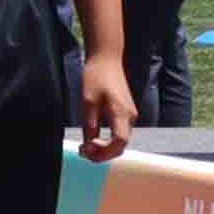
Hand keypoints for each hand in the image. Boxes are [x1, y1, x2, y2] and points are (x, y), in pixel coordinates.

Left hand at [74, 46, 134, 162]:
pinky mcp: (126, 114)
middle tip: (83, 152)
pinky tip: (93, 139)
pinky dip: (107, 141)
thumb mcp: (87, 102)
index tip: (86, 148)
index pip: (118, 142)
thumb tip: (88, 146)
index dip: (103, 151)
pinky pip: (119, 134)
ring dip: (104, 149)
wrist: (106, 59)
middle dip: (102, 154)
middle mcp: (130, 117)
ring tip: (85, 146)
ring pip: (120, 142)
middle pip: (121, 146)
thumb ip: (89, 125)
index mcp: (121, 113)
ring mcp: (130, 116)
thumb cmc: (96, 77)